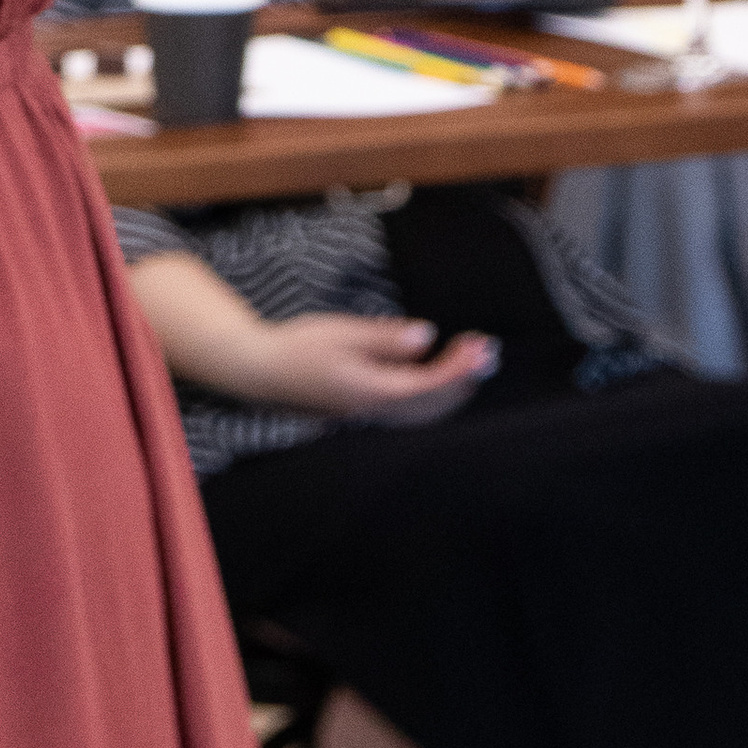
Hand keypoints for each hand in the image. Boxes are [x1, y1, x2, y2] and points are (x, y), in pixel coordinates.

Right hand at [242, 313, 498, 423]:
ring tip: (472, 361)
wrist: (260, 371)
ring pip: (424, 412)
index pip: (429, 386)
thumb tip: (426, 337)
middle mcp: (375, 410)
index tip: (481, 347)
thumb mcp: (342, 332)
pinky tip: (437, 374)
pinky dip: (433, 395)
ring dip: (452, 388)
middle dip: (465, 379)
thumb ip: (385, 338)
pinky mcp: (364, 411)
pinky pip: (410, 410)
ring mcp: (369, 415)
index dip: (460, 369)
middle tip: (487, 351)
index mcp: (371, 390)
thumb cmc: (298, 346)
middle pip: (433, 405)